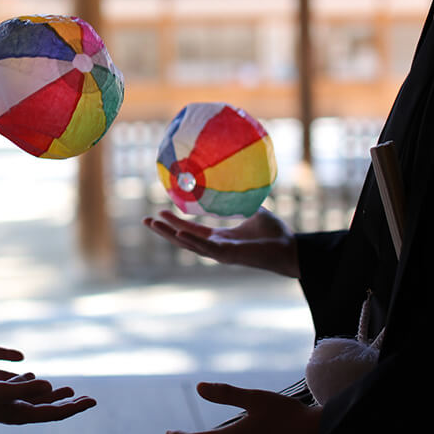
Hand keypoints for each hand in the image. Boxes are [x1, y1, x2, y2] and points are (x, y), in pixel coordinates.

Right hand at [0, 372, 96, 424]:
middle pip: (49, 408)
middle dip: (69, 403)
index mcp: (20, 413)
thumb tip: (49, 385)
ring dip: (52, 394)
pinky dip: (30, 384)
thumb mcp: (1, 390)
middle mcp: (16, 411)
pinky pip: (19, 390)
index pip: (54, 412)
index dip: (74, 407)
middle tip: (87, 398)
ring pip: (35, 399)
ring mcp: (7, 404)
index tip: (92, 401)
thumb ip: (25, 388)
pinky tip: (32, 375)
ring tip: (67, 389)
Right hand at [143, 208, 298, 277]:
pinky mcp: (229, 255)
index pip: (191, 230)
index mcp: (220, 238)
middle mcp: (216, 247)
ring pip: (189, 244)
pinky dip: (191, 240)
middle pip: (182, 239)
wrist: (290, 248)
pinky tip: (179, 232)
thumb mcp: (252, 211)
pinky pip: (206, 248)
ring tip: (153, 224)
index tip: (159, 212)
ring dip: (170, 235)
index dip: (175, 222)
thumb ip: (240, 200)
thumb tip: (235, 178)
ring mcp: (220, 253)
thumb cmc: (274, 233)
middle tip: (144, 221)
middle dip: (163, 231)